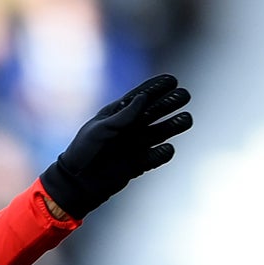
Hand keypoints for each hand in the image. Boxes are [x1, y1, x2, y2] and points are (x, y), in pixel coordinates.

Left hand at [39, 73, 192, 217]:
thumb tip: (143, 98)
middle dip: (171, 103)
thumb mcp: (99, 130)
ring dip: (174, 125)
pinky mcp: (139, 163)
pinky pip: (157, 156)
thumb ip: (122, 116)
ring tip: (186, 120)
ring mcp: (137, 144)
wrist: (77, 183)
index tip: (172, 80)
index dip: (158, 87)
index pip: (143, 96)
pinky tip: (166, 149)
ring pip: (162, 131)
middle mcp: (132, 127)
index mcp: (119, 114)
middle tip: (183, 97)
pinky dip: (163, 153)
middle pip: (158, 111)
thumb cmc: (84, 152)